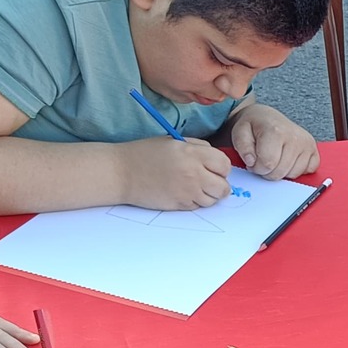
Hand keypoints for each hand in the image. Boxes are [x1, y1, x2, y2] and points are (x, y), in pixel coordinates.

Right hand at [118, 135, 233, 208]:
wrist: (122, 173)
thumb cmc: (145, 154)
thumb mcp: (174, 141)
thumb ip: (198, 147)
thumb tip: (216, 159)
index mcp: (192, 153)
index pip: (225, 165)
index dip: (221, 167)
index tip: (214, 167)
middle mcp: (193, 173)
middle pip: (224, 187)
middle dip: (220, 184)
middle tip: (209, 180)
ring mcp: (187, 192)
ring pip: (213, 200)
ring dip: (208, 195)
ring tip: (194, 186)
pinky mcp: (179, 205)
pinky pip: (198, 206)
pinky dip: (195, 201)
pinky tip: (183, 192)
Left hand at [227, 103, 320, 179]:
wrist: (268, 117)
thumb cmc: (254, 126)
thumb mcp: (240, 132)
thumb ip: (243, 147)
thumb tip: (251, 162)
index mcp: (276, 131)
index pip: (267, 164)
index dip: (256, 168)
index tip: (253, 161)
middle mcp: (295, 137)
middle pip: (280, 172)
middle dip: (268, 172)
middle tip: (263, 160)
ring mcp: (307, 144)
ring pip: (293, 175)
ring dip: (281, 172)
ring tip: (275, 159)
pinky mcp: (314, 150)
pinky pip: (307, 171)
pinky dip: (296, 170)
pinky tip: (288, 160)